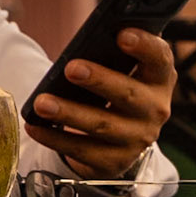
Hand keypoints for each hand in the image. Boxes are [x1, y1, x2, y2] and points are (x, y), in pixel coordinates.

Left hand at [24, 29, 175, 178]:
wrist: (123, 138)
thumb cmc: (118, 89)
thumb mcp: (125, 71)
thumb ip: (114, 54)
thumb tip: (86, 40)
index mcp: (159, 79)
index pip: (159, 59)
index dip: (144, 46)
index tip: (121, 35)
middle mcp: (155, 110)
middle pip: (128, 94)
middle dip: (99, 80)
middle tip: (71, 68)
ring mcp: (137, 138)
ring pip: (102, 125)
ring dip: (69, 113)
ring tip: (42, 103)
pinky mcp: (116, 161)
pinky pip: (82, 150)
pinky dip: (56, 138)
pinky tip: (36, 126)